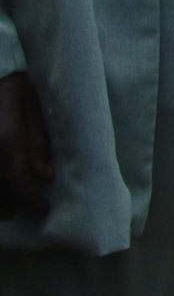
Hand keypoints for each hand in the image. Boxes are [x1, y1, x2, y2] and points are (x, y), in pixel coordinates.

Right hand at [0, 72, 51, 219]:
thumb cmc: (10, 88)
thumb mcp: (32, 109)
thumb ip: (38, 143)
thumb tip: (46, 177)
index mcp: (5, 138)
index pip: (19, 182)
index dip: (32, 200)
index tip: (43, 207)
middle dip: (10, 207)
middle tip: (25, 206)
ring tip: (9, 204)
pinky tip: (1, 190)